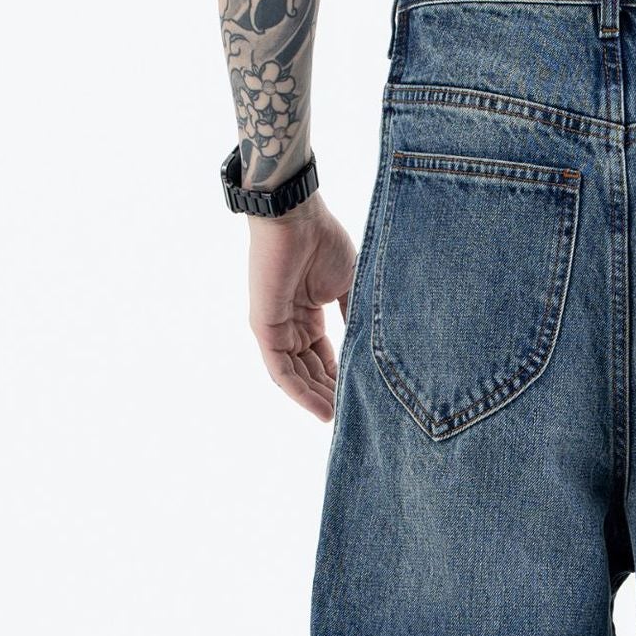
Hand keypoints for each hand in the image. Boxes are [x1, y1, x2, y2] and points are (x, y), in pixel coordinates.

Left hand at [246, 197, 357, 422]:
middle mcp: (290, 324)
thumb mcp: (349, 286)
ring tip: (339, 420)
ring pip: (296, 376)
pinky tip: (321, 409)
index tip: (362, 397)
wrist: (297, 215)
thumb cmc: (323, 240)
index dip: (340, 378)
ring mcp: (275, 327)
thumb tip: (371, 347)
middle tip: (354, 416)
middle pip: (309, 370)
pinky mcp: (265, 328)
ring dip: (316, 399)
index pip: (323, 356)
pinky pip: (280, 370)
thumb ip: (354, 316)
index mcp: (308, 313)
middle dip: (330, 394)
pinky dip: (299, 393)